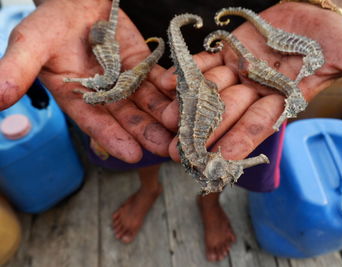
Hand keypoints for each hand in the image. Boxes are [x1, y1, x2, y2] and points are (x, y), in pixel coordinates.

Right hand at [0, 0, 172, 162]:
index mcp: (76, 96)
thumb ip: (17, 69)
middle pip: (128, 118)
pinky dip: (172, 90)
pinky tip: (188, 99)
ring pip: (147, 103)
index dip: (113, 138)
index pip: (95, 121)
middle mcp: (103, 94)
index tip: (132, 155)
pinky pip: (159, 80)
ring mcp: (125, 81)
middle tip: (170, 150)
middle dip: (148, 134)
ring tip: (183, 130)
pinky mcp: (142, 66)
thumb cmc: (50, 20)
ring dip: (165, 117)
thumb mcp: (31, 42)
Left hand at [158, 2, 341, 160]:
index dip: (242, 141)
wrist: (306, 12)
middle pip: (227, 114)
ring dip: (187, 107)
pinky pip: (201, 64)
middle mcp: (255, 93)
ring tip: (166, 123)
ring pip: (209, 93)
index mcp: (282, 101)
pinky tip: (163, 82)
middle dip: (205, 133)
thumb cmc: (329, 35)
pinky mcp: (222, 55)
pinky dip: (184, 72)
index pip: (261, 126)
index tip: (222, 160)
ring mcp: (236, 75)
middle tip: (180, 153)